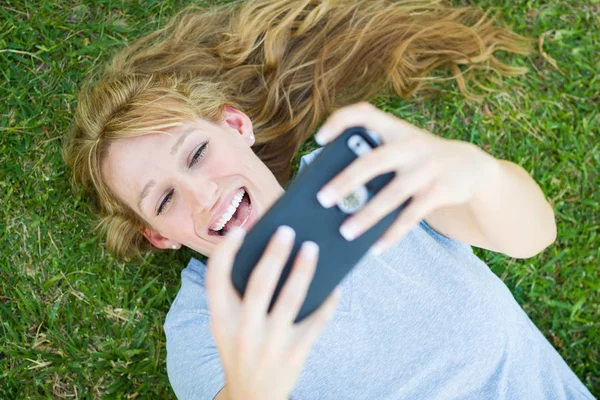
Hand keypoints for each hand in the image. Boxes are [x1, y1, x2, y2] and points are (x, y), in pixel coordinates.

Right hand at [205, 226, 341, 399]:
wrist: (252, 396)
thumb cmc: (240, 349)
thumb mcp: (226, 327)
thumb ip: (235, 297)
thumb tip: (267, 254)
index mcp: (220, 320)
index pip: (215, 279)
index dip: (225, 252)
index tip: (239, 231)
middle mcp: (243, 330)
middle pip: (259, 283)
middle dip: (274, 254)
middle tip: (287, 231)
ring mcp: (271, 342)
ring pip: (291, 298)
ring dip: (303, 270)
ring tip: (312, 248)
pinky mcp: (295, 352)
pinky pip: (316, 321)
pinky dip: (328, 301)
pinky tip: (335, 285)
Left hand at [314, 102, 499, 254]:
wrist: (472, 167)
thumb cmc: (422, 161)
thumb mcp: (403, 150)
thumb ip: (376, 160)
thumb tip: (340, 195)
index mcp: (395, 129)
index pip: (364, 113)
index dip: (340, 122)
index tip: (319, 139)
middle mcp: (410, 145)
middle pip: (372, 161)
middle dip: (345, 181)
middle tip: (322, 199)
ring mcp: (427, 168)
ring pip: (391, 195)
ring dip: (366, 216)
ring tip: (345, 232)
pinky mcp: (439, 191)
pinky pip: (410, 217)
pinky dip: (391, 235)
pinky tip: (376, 248)